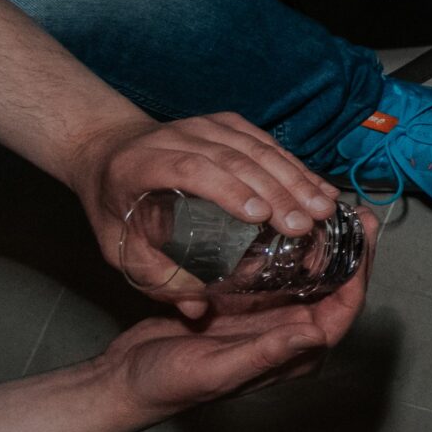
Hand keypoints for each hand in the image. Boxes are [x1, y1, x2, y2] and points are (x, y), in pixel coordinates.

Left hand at [63, 113, 337, 316]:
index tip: (260, 216)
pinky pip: (267, 142)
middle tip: (305, 224)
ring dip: (295, 178)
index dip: (227, 189)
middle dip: (275, 190)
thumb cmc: (114, 202)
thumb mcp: (115, 244)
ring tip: (324, 208)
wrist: (108, 146)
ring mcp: (204, 125)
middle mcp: (175, 136)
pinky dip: (296, 166)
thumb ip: (154, 275)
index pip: (190, 168)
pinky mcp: (226, 123)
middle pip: (233, 158)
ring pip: (256, 147)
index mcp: (141, 163)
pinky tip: (318, 188)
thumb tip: (197, 308)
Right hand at [92, 233, 369, 414]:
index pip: (344, 309)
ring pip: (307, 276)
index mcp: (295, 354)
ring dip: (319, 244)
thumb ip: (266, 353)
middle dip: (347, 250)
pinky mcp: (244, 304)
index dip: (360, 271)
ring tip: (328, 208)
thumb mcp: (218, 369)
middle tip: (355, 211)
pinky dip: (284, 247)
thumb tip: (315, 332)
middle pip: (333, 287)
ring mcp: (268, 318)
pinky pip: (274, 272)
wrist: (127, 380)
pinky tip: (285, 220)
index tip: (366, 234)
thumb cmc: (170, 384)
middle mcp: (289, 334)